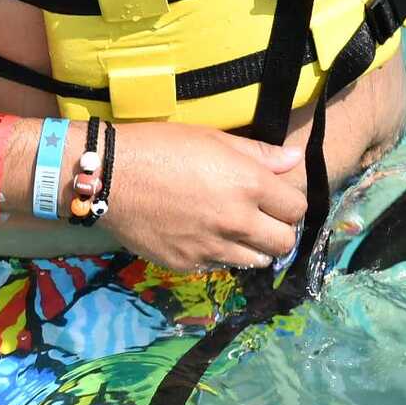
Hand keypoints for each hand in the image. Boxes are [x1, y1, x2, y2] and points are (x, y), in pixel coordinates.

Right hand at [98, 122, 309, 270]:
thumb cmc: (162, 146)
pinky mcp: (186, 264)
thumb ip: (259, 153)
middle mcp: (235, 220)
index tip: (278, 198)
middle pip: (283, 243)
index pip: (295, 208)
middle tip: (264, 219)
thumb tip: (295, 159)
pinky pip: (219, 266)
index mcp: (248, 184)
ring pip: (256, 261)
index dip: (290, 202)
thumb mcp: (214, 139)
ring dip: (253, 247)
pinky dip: (220, 254)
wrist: (110, 176)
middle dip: (280, 231)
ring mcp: (211, 247)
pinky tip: (205, 236)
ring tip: (237, 230)